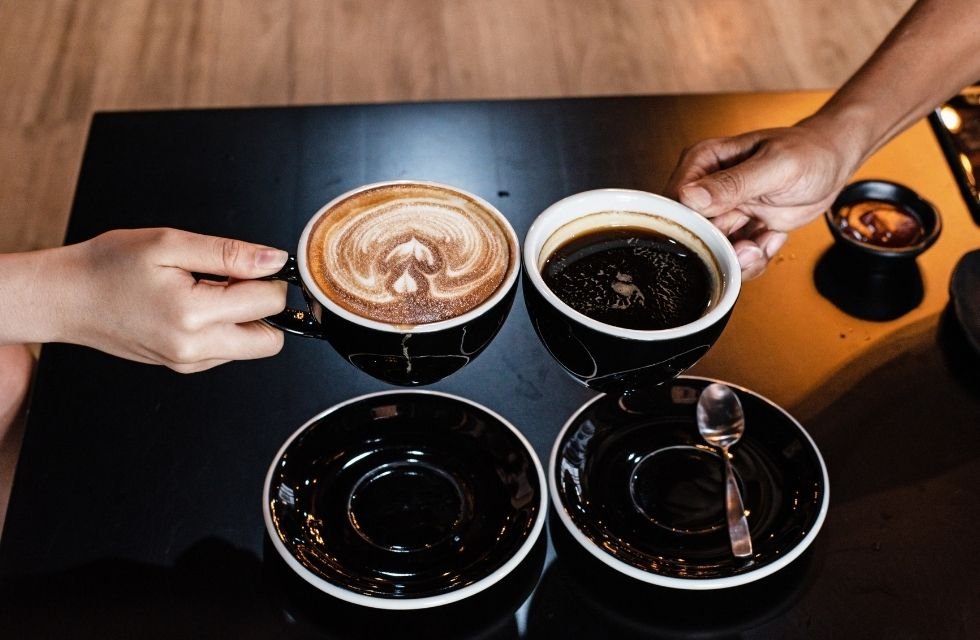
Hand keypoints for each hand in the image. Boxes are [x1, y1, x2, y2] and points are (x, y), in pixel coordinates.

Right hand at [53, 228, 287, 372]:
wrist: (65, 297)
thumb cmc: (108, 266)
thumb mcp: (170, 243)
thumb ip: (229, 253)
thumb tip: (274, 260)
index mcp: (194, 314)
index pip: (269, 302)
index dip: (267, 276)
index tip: (246, 261)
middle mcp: (195, 348)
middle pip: (270, 340)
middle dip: (265, 307)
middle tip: (234, 279)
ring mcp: (188, 363)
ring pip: (251, 347)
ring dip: (244, 318)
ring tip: (207, 290)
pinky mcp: (183, 366)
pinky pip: (226, 351)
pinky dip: (224, 328)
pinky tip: (196, 306)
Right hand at [664, 122, 856, 278]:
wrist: (833, 163)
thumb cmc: (809, 152)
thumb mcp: (775, 166)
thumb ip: (733, 183)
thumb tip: (690, 197)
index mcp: (702, 163)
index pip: (674, 203)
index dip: (693, 226)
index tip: (724, 232)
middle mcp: (704, 189)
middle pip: (691, 234)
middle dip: (722, 247)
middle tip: (751, 242)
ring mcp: (720, 212)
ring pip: (712, 251)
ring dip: (742, 256)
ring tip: (767, 237)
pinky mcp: (737, 230)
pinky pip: (734, 258)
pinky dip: (756, 257)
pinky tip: (773, 235)